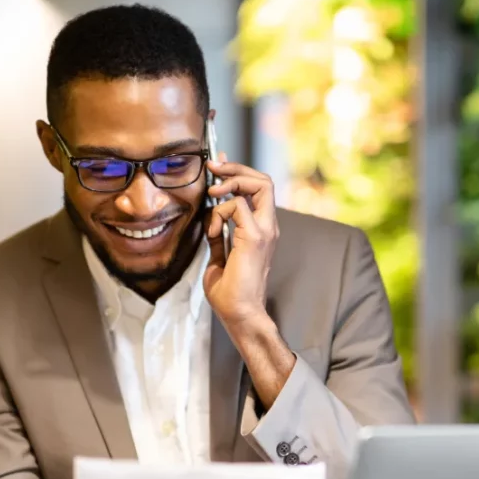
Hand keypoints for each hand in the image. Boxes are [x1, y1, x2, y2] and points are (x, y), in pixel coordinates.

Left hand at [203, 155, 278, 328]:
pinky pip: (238, 206)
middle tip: (214, 169)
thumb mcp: (218, 256)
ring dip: (230, 182)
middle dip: (235, 168)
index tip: (217, 165)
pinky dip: (220, 212)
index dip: (237, 171)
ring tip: (212, 196)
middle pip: (263, 180)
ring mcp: (265, 231)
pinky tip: (213, 231)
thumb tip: (210, 214)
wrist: (239, 314)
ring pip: (259, 184)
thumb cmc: (230, 292)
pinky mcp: (255, 237)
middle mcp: (268, 226)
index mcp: (261, 229)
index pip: (257, 188)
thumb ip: (218, 234)